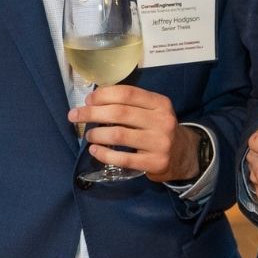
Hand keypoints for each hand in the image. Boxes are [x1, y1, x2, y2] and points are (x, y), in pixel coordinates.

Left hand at [70, 85, 197, 182]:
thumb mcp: (152, 111)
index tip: (88, 100)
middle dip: (91, 113)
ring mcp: (160, 143)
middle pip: (119, 113)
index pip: (127, 94)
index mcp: (160, 103)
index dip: (103, 95)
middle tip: (74, 116)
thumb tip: (92, 102)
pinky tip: (95, 151)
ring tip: (89, 135)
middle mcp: (162, 121)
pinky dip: (104, 154)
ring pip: (118, 135)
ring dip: (97, 134)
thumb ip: (129, 104)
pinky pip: (122, 159)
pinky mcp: (154, 163)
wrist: (183, 155)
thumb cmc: (158, 129)